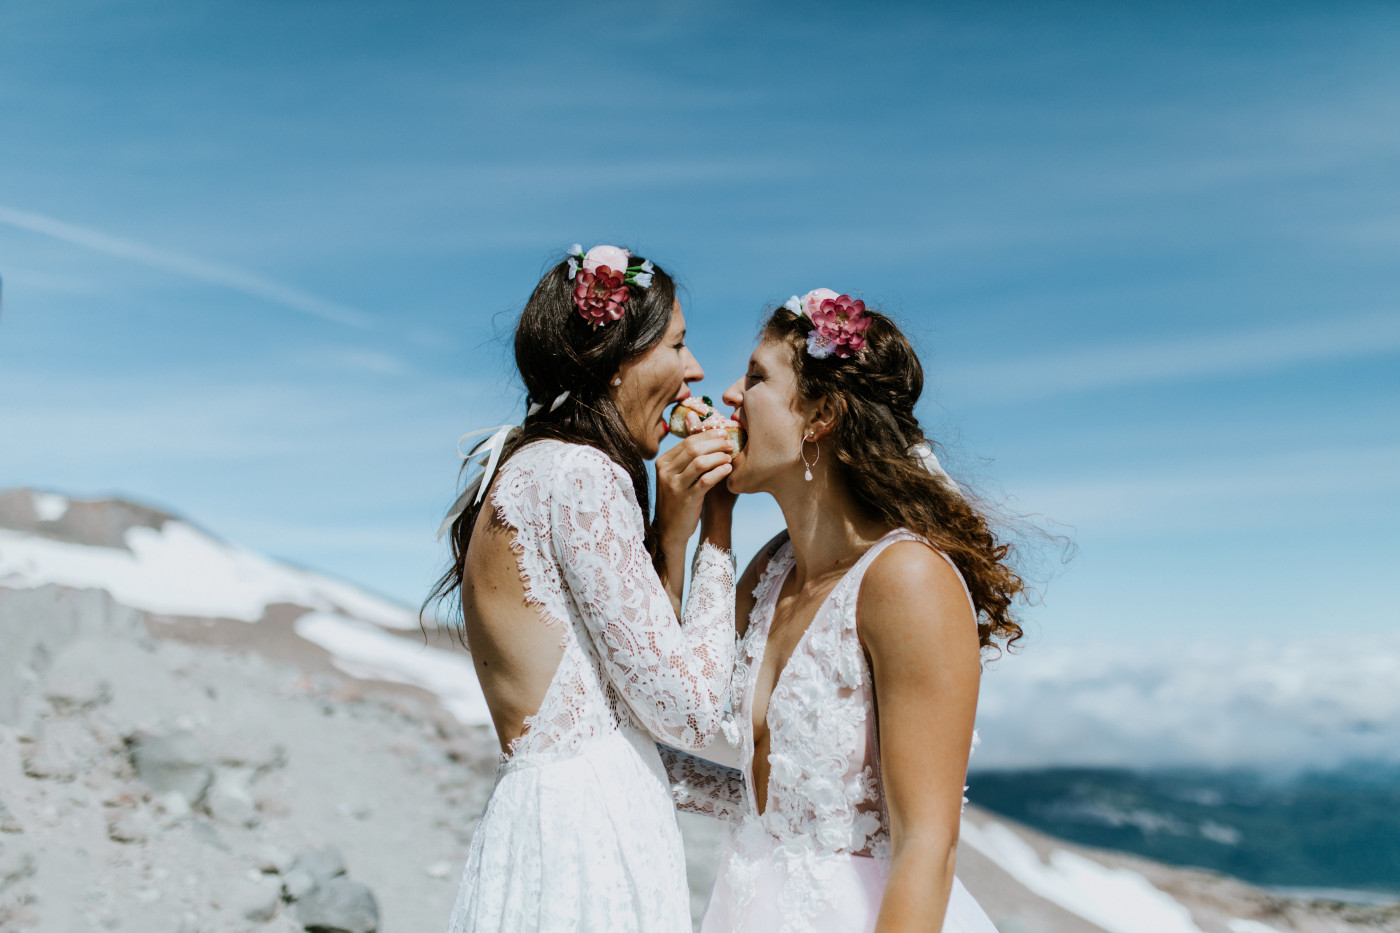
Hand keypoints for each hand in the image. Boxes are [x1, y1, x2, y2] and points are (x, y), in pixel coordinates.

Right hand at [654, 426, 733, 552]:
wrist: (670, 529)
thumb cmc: (679, 499)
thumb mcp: (677, 477)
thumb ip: (688, 459)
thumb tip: (710, 437)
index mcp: (663, 462)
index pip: (687, 441)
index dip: (707, 435)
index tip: (722, 432)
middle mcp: (666, 472)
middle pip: (694, 448)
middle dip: (715, 443)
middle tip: (730, 443)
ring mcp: (675, 486)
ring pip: (700, 462)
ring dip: (719, 457)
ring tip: (730, 457)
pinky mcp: (686, 499)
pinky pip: (706, 480)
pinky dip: (719, 472)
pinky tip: (728, 469)